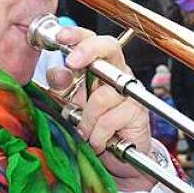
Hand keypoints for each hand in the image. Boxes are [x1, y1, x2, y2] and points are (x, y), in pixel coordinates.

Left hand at [46, 28, 155, 191]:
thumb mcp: (72, 104)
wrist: (118, 157)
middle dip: (88, 51)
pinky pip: (108, 120)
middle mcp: (119, 73)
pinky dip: (97, 135)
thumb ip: (63, 87)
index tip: (60, 38)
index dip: (77, 35)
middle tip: (72, 63)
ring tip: (85, 132)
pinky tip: (98, 142)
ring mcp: (130, 92)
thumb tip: (56, 72)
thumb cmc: (96, 127)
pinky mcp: (138, 112)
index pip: (91, 40)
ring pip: (100, 96)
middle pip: (109, 47)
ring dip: (86, 119)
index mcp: (101, 66)